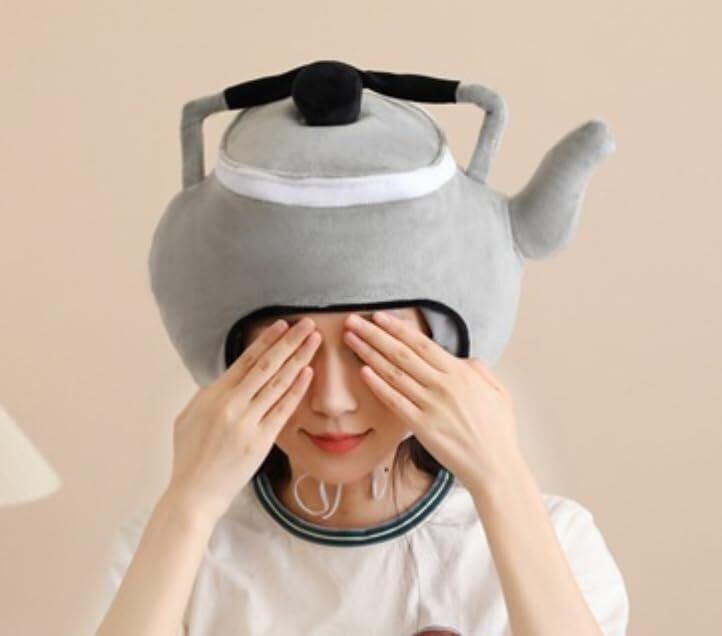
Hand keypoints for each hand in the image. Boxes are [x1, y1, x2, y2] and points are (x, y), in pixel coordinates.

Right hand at [166, 317, 321, 522]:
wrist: (194, 494)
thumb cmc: (190, 456)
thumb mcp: (189, 417)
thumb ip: (209, 395)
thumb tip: (228, 378)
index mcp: (212, 396)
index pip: (244, 360)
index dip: (266, 340)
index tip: (281, 324)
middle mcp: (230, 405)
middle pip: (266, 365)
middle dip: (289, 342)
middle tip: (307, 323)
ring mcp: (246, 423)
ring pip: (278, 383)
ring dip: (299, 359)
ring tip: (314, 341)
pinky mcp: (260, 441)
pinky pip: (283, 410)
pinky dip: (296, 389)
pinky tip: (309, 372)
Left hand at [342, 310, 522, 490]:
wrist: (495, 468)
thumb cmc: (498, 431)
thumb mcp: (497, 391)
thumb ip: (479, 370)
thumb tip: (462, 359)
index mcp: (461, 373)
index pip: (422, 343)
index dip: (397, 328)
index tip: (378, 316)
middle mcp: (443, 386)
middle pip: (401, 353)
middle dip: (374, 334)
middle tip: (353, 321)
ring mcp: (431, 406)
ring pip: (394, 373)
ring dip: (369, 354)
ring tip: (351, 340)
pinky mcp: (422, 427)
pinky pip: (395, 402)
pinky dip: (378, 385)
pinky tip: (362, 372)